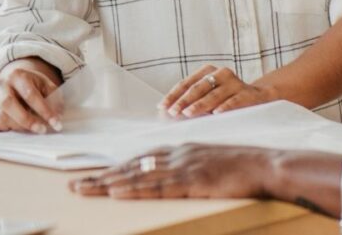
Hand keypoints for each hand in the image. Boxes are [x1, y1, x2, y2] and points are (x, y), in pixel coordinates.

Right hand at [0, 57, 63, 133]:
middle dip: (27, 120)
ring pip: (1, 116)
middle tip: (42, 130)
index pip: (30, 94)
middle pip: (9, 104)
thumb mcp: (45, 84)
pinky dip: (7, 128)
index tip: (56, 123)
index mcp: (17, 75)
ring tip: (33, 129)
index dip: (44, 110)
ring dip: (19, 126)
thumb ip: (53, 97)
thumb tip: (58, 115)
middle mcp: (2, 85)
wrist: (13, 78)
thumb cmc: (32, 84)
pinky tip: (18, 127)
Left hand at [70, 144, 272, 198]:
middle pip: (131, 166)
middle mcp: (177, 154)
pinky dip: (133, 189)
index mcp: (181, 149)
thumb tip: (170, 176)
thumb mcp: (211, 161)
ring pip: (137, 176)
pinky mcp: (192, 180)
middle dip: (101, 177)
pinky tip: (116, 192)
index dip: (116, 169)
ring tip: (83, 190)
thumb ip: (189, 166)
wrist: (267, 165)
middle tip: (75, 185)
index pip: (140, 160)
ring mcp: (183, 166)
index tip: (95, 177)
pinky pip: (156, 186)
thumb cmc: (243, 167)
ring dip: (107, 183)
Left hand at [160, 65, 277, 117]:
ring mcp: (235, 82)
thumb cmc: (226, 99)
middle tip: (173, 112)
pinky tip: (216, 113)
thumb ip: (191, 102)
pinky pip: (235, 100)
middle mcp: (221, 73)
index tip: (162, 107)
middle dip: (184, 101)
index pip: (186, 83)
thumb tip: (167, 113)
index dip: (173, 95)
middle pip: (198, 88)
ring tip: (188, 113)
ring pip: (214, 94)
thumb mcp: (208, 97)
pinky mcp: (248, 93)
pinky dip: (225, 107)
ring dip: (200, 105)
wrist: (259, 98)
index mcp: (208, 71)